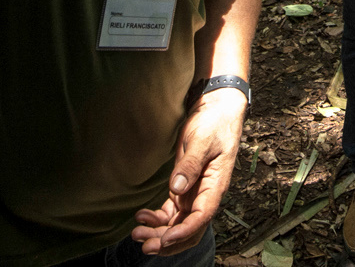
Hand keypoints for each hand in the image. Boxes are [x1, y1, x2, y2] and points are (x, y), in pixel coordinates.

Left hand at [132, 89, 245, 253]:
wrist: (216, 110)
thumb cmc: (214, 124)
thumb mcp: (202, 141)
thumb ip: (190, 165)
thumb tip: (176, 189)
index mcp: (215, 187)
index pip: (201, 218)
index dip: (183, 232)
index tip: (165, 239)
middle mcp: (205, 195)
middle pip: (188, 229)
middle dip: (168, 241)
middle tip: (144, 244)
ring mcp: (194, 193)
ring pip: (178, 223)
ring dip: (160, 233)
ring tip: (138, 234)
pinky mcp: (184, 187)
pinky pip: (172, 212)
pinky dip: (158, 219)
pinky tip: (142, 217)